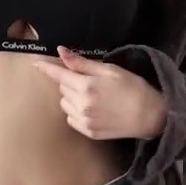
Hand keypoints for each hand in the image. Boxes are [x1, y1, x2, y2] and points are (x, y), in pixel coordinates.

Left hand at [31, 46, 166, 141]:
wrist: (149, 116)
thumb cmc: (133, 88)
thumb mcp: (109, 70)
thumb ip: (82, 63)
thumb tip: (61, 52)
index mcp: (86, 86)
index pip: (59, 75)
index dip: (47, 68)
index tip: (36, 63)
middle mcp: (81, 105)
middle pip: (62, 88)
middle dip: (70, 81)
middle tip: (89, 80)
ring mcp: (84, 120)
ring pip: (65, 104)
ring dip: (72, 97)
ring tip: (92, 95)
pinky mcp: (88, 132)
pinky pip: (71, 118)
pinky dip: (76, 111)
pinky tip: (93, 109)